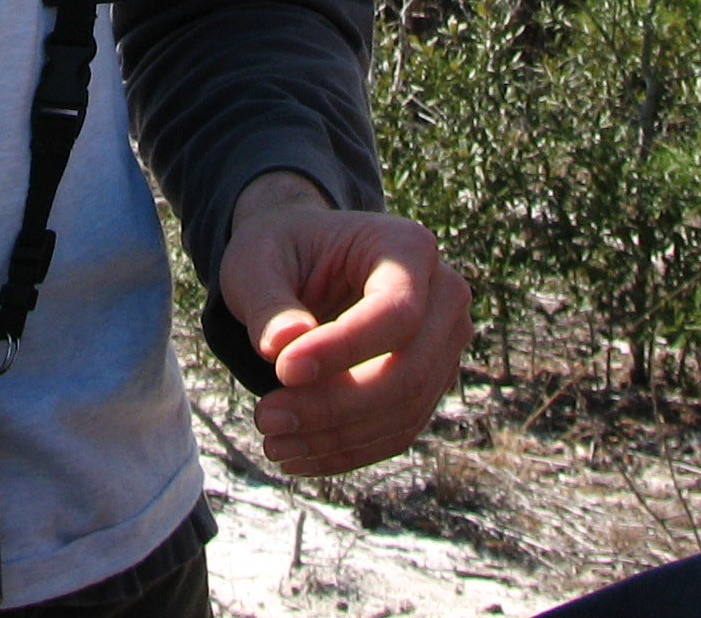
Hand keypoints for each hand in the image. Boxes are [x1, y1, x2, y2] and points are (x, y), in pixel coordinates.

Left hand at [216, 171, 471, 477]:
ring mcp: (444, 344)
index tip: (282, 370)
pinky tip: (296, 454)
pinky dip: (347, 450)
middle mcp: (443, 295)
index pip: (396, 312)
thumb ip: (268, 302)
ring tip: (272, 440)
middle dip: (336, 406)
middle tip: (266, 417)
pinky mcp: (429, 383)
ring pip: (404, 411)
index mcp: (407, 247)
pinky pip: (398, 430)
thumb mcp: (257, 262)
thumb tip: (283, 347)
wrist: (302, 262)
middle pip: (409, 371)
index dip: (344, 350)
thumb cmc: (280, 252)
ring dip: (337, 438)